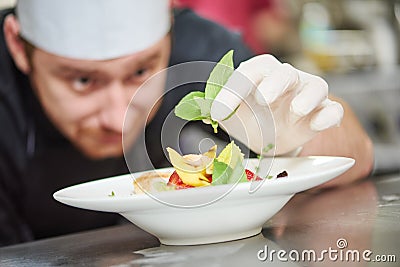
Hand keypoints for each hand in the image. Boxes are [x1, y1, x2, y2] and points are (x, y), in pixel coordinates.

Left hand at [210, 54, 343, 154]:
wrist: (270, 138)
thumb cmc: (249, 118)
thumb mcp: (230, 114)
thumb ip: (217, 109)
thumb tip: (201, 109)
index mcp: (259, 75)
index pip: (248, 73)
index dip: (234, 89)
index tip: (219, 111)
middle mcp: (284, 80)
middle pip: (285, 73)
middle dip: (274, 83)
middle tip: (263, 98)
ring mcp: (306, 95)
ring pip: (316, 86)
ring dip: (307, 97)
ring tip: (296, 110)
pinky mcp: (321, 114)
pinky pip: (333, 110)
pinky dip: (329, 115)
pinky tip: (319, 124)